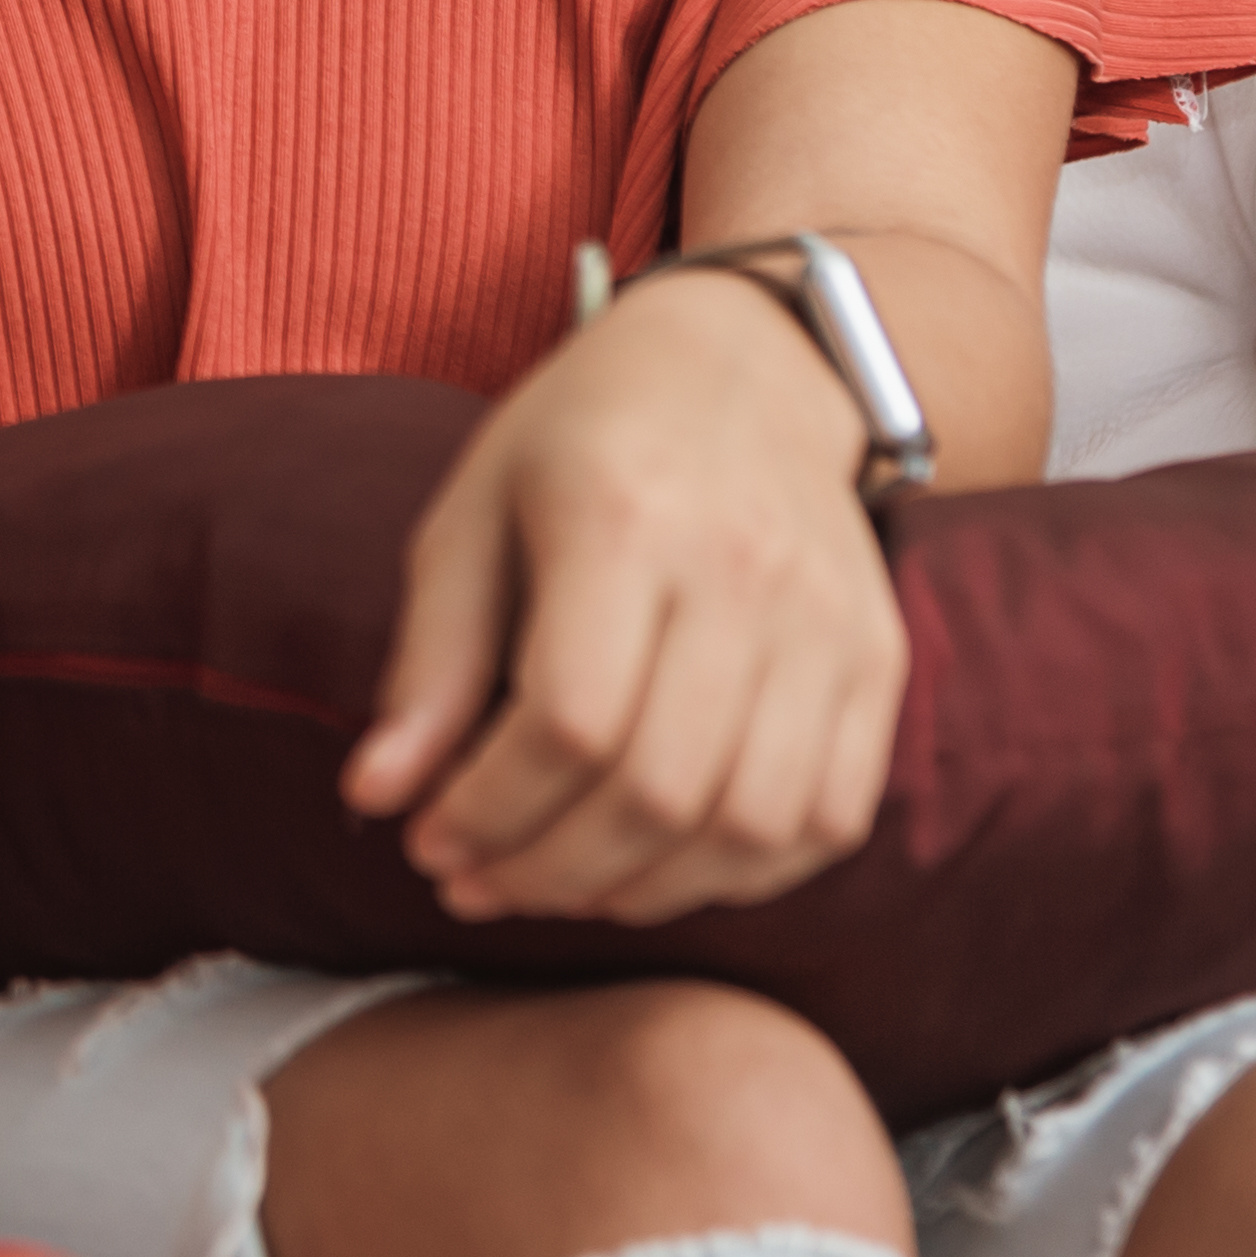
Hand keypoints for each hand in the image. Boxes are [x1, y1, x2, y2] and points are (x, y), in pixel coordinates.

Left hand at [336, 263, 909, 925]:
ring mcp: (830, 622)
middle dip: (548, 869)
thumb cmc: (584, 438)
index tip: (429, 841)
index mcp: (624, 517)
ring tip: (560, 883)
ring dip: (642, 889)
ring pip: (749, 825)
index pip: (568, 722)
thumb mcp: (473, 512)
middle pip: (656, 790)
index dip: (490, 810)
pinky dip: (742, 874)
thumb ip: (429, 659)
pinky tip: (659, 865)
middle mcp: (745, 572)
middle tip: (478, 883)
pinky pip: (827, 818)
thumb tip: (376, 795)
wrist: (749, 367)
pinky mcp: (880, 662)